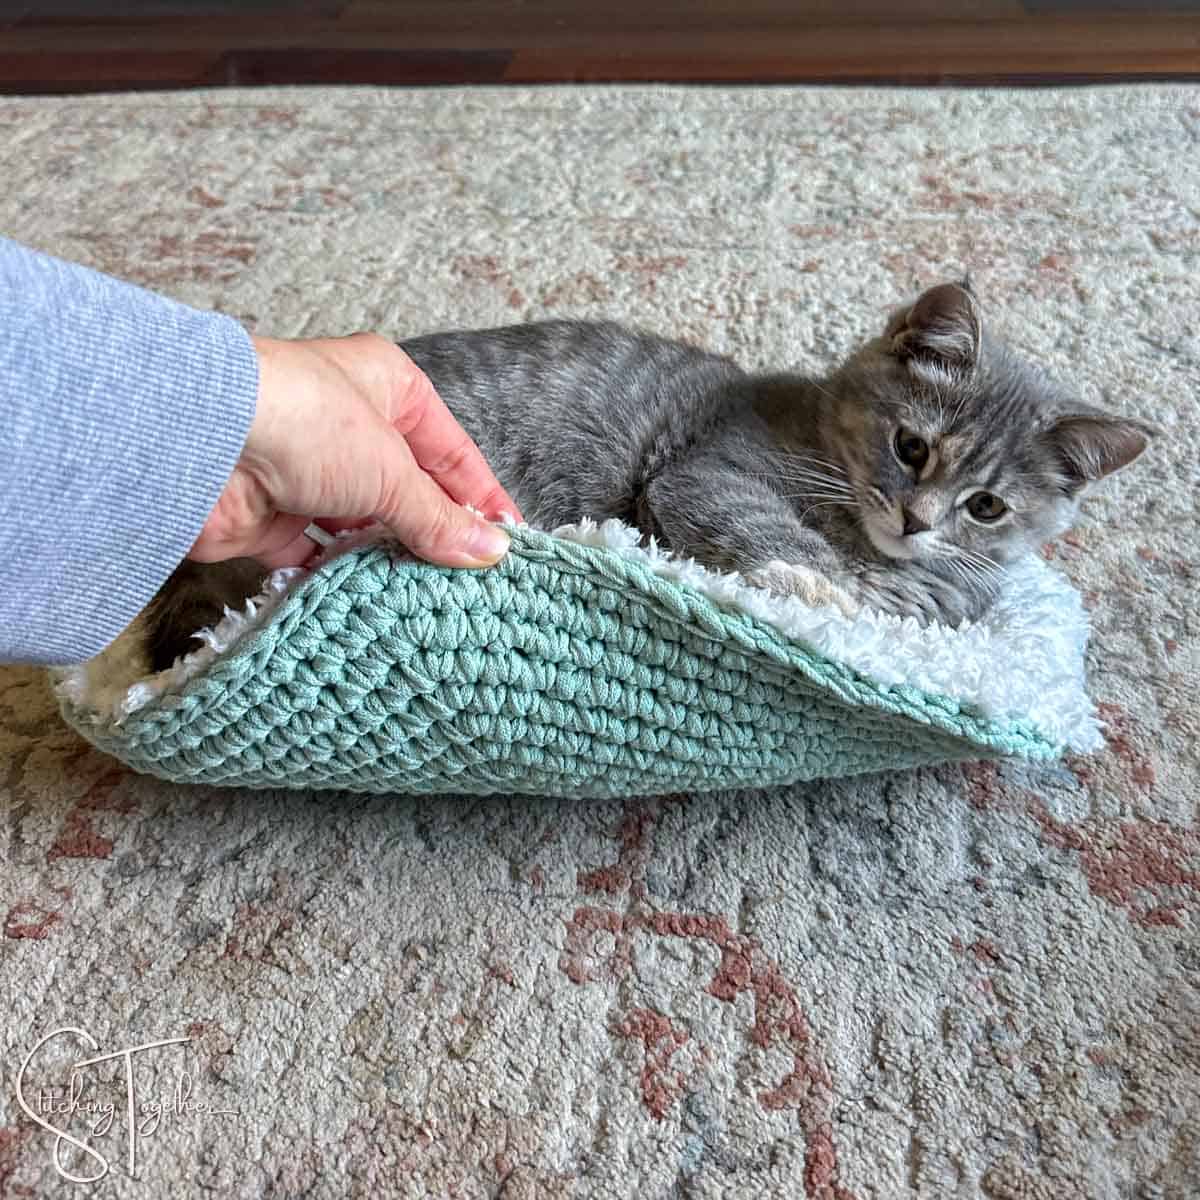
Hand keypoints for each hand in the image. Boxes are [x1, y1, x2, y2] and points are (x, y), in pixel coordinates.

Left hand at [190, 332, 521, 569]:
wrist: (198, 441)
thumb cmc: (302, 420)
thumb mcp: (393, 470)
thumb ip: (439, 518)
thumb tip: (490, 551)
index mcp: (388, 388)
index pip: (451, 451)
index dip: (481, 497)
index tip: (508, 540)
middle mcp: (347, 426)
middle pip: (408, 489)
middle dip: (437, 532)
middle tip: (474, 579)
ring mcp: (307, 472)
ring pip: (364, 525)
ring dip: (390, 557)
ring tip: (432, 597)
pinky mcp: (272, 518)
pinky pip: (318, 555)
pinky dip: (341, 576)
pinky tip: (373, 599)